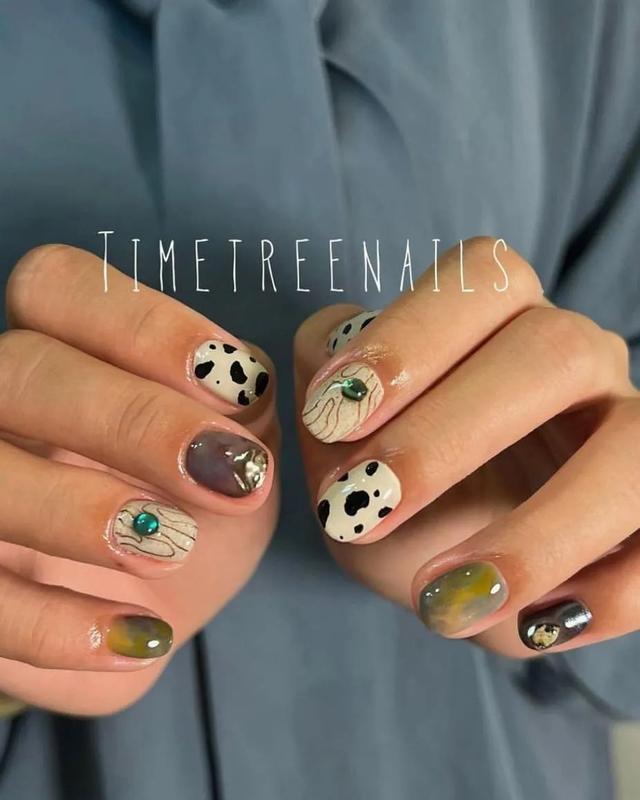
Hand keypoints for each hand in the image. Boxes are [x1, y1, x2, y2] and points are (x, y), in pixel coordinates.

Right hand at [0, 245, 278, 713]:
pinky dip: (54, 625)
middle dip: (131, 419)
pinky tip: (141, 634)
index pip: (58, 287)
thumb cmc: (198, 503)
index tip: (234, 383)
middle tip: (228, 474)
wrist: (156, 603)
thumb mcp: (236, 443)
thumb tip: (237, 381)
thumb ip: (239, 400)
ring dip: (79, 510)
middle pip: (20, 370)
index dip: (143, 324)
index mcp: (63, 350)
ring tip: (173, 547)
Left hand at [295, 237, 636, 657]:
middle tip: (368, 501)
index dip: (407, 336)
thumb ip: (323, 407)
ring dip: (538, 530)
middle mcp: (579, 361)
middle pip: (554, 349)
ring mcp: (632, 433)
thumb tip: (334, 354)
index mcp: (500, 323)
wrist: (453, 574)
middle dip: (451, 430)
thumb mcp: (341, 464)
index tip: (332, 414)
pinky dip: (612, 592)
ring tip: (444, 598)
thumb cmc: (399, 501)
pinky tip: (531, 624)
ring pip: (632, 451)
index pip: (480, 279)